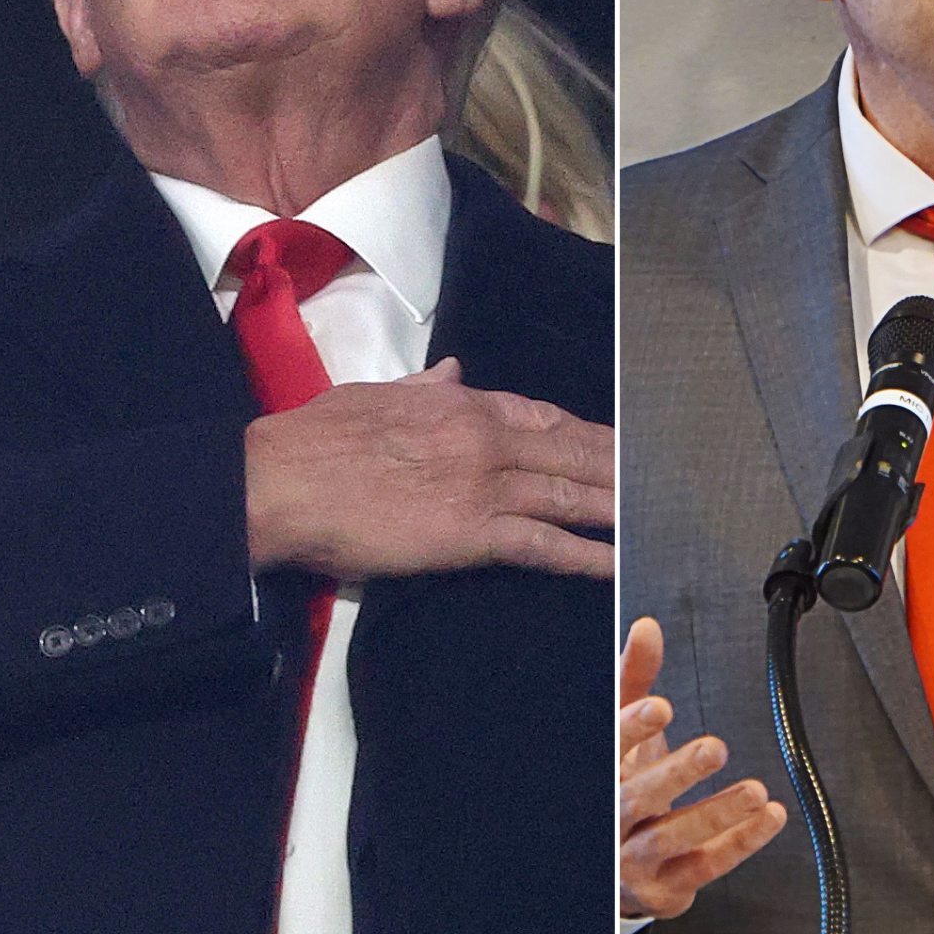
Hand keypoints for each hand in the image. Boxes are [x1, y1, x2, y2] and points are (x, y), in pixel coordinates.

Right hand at [245, 357, 616, 578]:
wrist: (279, 482)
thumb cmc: (315, 441)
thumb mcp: (375, 395)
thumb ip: (424, 387)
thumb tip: (452, 369)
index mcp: (462, 405)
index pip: (542, 416)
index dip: (584, 432)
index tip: (613, 442)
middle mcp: (486, 440)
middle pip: (570, 453)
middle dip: (615, 468)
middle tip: (654, 479)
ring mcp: (482, 487)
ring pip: (567, 496)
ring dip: (614, 508)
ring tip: (651, 518)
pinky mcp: (470, 535)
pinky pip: (541, 546)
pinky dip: (584, 556)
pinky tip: (615, 564)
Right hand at [619, 616, 786, 919]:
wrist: (613, 863)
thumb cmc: (623, 782)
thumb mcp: (625, 732)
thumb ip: (634, 679)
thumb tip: (647, 628)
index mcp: (602, 776)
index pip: (610, 751)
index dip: (632, 729)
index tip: (660, 708)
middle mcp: (613, 820)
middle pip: (637, 798)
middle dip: (676, 774)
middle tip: (715, 749)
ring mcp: (636, 859)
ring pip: (673, 838)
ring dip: (716, 813)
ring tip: (755, 792)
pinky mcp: (666, 886)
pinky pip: (705, 865)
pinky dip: (740, 842)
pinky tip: (767, 818)